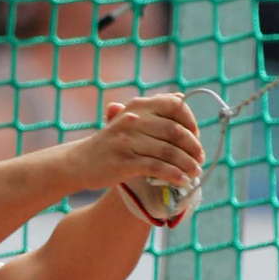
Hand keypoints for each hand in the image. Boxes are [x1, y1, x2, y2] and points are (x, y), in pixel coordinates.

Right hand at [66, 94, 204, 201]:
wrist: (78, 162)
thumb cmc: (109, 143)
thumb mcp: (128, 120)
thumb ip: (153, 110)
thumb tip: (180, 97)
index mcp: (138, 106)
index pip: (175, 106)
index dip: (191, 121)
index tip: (196, 137)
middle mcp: (134, 120)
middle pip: (175, 131)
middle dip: (192, 147)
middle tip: (200, 159)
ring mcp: (128, 141)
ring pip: (168, 151)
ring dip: (187, 164)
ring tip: (195, 173)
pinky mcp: (124, 162)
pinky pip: (156, 168)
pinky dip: (173, 175)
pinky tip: (182, 181)